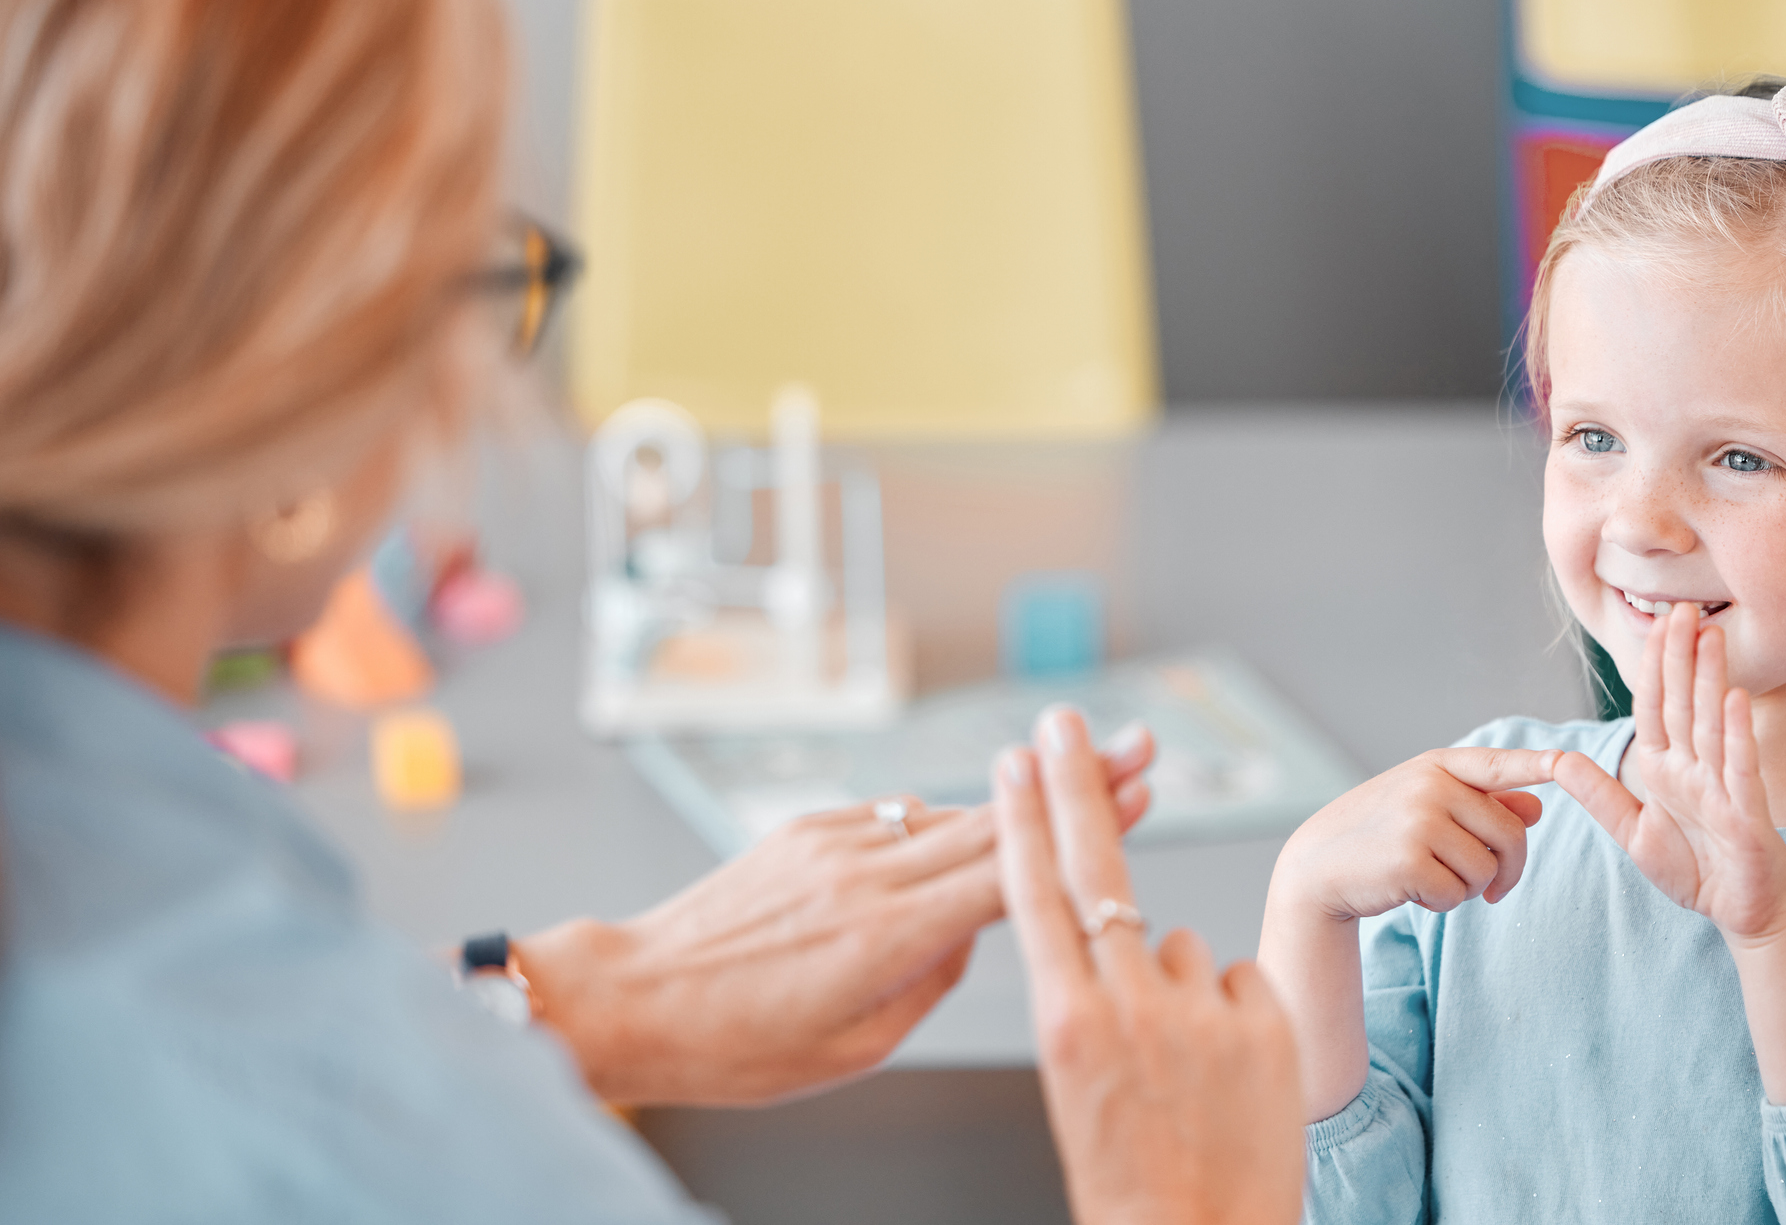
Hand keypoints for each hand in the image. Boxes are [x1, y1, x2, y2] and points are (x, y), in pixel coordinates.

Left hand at [519, 724, 1158, 1105]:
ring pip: (948, 813)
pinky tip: (963, 831)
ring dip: (1016, 798)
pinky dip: (937, 824)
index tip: (1141, 793)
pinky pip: (894, 820)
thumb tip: (970, 931)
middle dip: (1076, 782)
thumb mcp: (857, 1046)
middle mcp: (866, 871)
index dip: (1083, 830)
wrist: (634, 997)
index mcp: (887, 936)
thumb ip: (930, 981)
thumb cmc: (737, 1046)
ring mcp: (834, 840)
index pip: (1011, 871)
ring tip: (1077, 777)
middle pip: (997, 820)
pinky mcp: (806, 827)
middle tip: (1142, 747)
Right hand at [996, 707, 1301, 1224]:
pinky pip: (1239, 982)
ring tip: (1189, 1071)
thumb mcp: (1078, 1084)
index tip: (1013, 761)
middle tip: (1064, 722)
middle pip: (1095, 866)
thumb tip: (1124, 935)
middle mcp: (1126, 1006)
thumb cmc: (1130, 1176)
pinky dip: (1235, 1015)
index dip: (1022, 820)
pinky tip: (1230, 1075)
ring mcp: (1198, 1011)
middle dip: (1073, 785)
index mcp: (1064, 1024)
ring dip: (1184, 988)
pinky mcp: (1263, 1022)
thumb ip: (1092, 1001)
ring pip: (1184, 947)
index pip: (1034, 896)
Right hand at [1270, 745, 1562, 924]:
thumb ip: (1483, 804)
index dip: (1539, 763)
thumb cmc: (1378, 835)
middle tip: (1491, 889)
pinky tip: (1413, 892)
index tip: (1570, 762)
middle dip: (1507, 869)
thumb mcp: (1426, 808)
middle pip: (1511, 834)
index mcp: (1438, 765)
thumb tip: (1537, 805)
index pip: (1499, 763)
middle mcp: (1431, 785)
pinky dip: (1442, 903)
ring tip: (1430, 879)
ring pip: (1487, 869)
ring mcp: (1419, 819)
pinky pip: (1458, 894)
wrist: (1318, 867)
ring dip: (1468, 889)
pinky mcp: (1410, 859)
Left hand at [1552, 601, 1785, 943]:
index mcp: (1667, 770)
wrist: (1744, 914)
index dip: (1652, 668)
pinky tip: (1732, 697)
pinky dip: (1736, 732)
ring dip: (1710, 678)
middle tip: (1683, 606)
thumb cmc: (1696, 872)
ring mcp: (1725, 788)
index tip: (1654, 623)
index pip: (1655, 709)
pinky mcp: (1748, 813)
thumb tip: (1559, 761)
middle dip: (1682, 656)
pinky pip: (1740, 766)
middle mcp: (1696, 770)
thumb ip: (1600, 795)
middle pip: (1684, 703)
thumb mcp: (1633, 832)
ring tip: (1709, 634)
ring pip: (1712, 723)